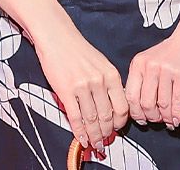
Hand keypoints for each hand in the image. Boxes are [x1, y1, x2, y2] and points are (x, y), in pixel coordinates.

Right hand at [34, 27, 129, 153]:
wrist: (57, 37)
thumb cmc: (78, 50)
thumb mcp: (101, 63)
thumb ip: (108, 84)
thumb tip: (111, 108)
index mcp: (111, 74)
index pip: (122, 107)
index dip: (119, 123)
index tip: (116, 129)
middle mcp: (99, 81)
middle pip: (107, 117)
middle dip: (106, 133)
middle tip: (104, 140)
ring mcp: (82, 86)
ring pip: (92, 120)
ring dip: (93, 135)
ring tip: (94, 142)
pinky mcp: (66, 90)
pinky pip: (75, 117)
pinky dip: (79, 131)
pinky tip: (81, 137)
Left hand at [124, 26, 179, 128]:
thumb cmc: (174, 49)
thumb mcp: (151, 61)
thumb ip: (144, 81)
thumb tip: (141, 108)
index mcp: (139, 63)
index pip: (130, 96)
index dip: (136, 112)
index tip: (141, 118)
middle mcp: (150, 66)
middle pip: (146, 104)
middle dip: (152, 118)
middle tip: (157, 120)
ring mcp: (166, 70)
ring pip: (162, 106)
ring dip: (166, 118)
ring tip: (169, 120)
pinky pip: (177, 103)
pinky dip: (177, 115)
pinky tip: (177, 117)